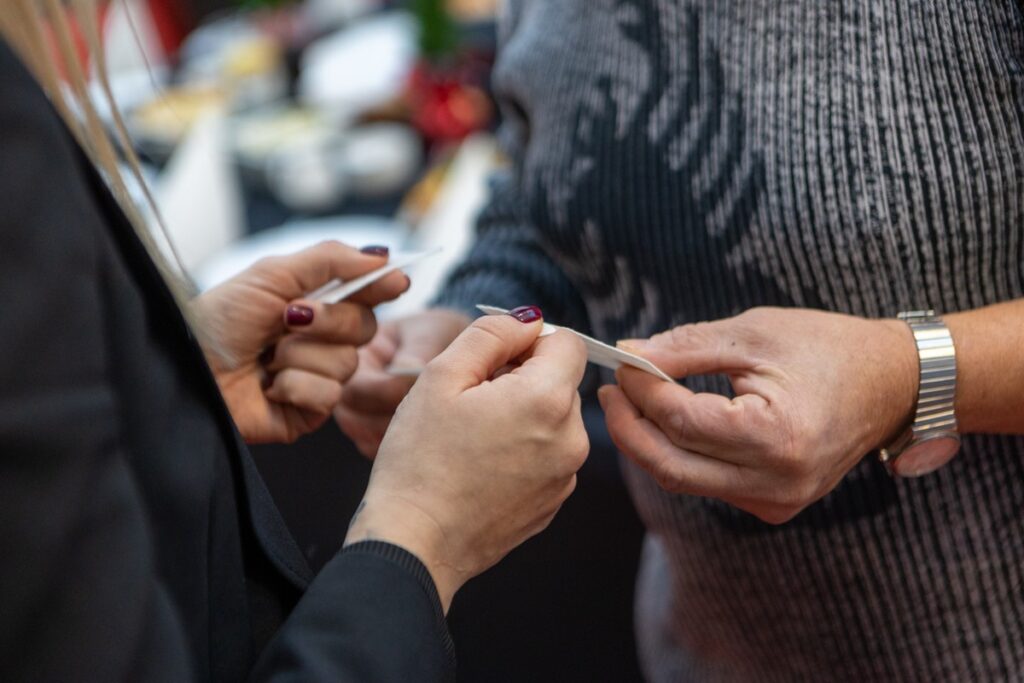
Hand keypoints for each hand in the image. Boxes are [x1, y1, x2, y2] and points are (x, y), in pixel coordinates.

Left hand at [192, 242, 408, 443]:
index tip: (397, 280)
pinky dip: (294, 385)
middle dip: (329, 321)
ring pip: (347, 364)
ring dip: (300, 356)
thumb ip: (329, 259)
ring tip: (266, 358)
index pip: (364, 294)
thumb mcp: (270, 275)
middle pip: (365, 328)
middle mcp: (319, 341)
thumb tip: (381, 256)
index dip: (383, 286)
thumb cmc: (217, 320)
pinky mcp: (307, 412)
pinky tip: (267, 387)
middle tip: (291, 318)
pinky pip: (328, 395)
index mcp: (312, 304)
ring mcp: (315, 378)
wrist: (185, 367)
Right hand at [344, 307, 589, 609]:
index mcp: (547, 399)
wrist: (415, 543)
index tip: (493, 362)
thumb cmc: (419, 459)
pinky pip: (548, 456)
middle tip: (470, 402)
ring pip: (554, 419)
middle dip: (523, 379)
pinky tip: (481, 466)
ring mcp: (566, 476)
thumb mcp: (441, 376)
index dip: (529, 342)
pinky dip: (523, 451)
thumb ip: (492, 334)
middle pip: (562, 381)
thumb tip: (530, 320)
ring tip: (473, 439)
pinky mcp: (554, 502)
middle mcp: (571, 438)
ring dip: (523, 416)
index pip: (568, 343)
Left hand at [598, 307, 918, 523]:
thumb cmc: (829, 347)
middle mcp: (776, 481)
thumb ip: (686, 347)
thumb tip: (629, 354)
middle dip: (629, 428)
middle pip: (671, 465)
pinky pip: (709, 485)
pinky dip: (681, 455)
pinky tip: (668, 423)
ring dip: (650, 443)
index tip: (619, 364)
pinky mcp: (774, 505)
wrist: (893, 383)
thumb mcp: (754, 332)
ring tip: (631, 401)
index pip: (681, 421)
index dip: (640, 392)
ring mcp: (777, 501)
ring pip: (685, 480)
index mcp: (775, 435)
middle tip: (609, 392)